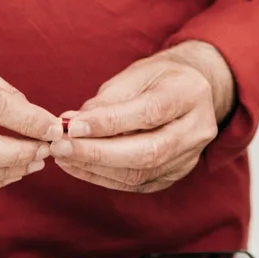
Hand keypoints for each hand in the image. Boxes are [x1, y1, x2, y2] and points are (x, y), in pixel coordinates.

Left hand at [49, 41, 234, 192]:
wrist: (194, 90)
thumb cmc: (160, 77)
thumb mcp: (137, 73)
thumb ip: (108, 100)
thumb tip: (73, 123)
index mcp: (190, 93)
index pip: (149, 113)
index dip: (109, 123)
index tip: (73, 126)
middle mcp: (197, 129)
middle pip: (148, 151)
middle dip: (98, 153)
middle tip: (61, 147)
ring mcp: (189, 157)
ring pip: (140, 174)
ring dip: (96, 167)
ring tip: (63, 156)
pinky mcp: (175, 175)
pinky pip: (137, 184)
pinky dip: (104, 177)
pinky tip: (80, 166)